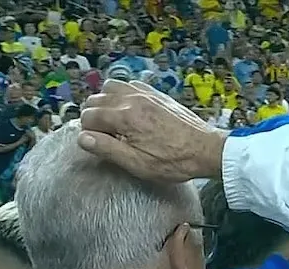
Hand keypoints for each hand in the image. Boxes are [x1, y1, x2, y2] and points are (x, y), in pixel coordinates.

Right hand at [78, 79, 226, 181]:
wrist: (205, 150)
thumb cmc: (173, 161)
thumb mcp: (137, 164)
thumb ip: (107, 149)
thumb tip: (82, 138)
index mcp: (124, 117)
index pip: (89, 116)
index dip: (89, 133)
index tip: (99, 144)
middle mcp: (132, 99)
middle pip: (96, 99)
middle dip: (94, 116)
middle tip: (106, 135)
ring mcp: (146, 93)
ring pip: (111, 86)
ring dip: (106, 101)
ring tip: (115, 121)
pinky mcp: (157, 94)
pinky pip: (131, 84)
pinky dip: (124, 94)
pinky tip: (131, 110)